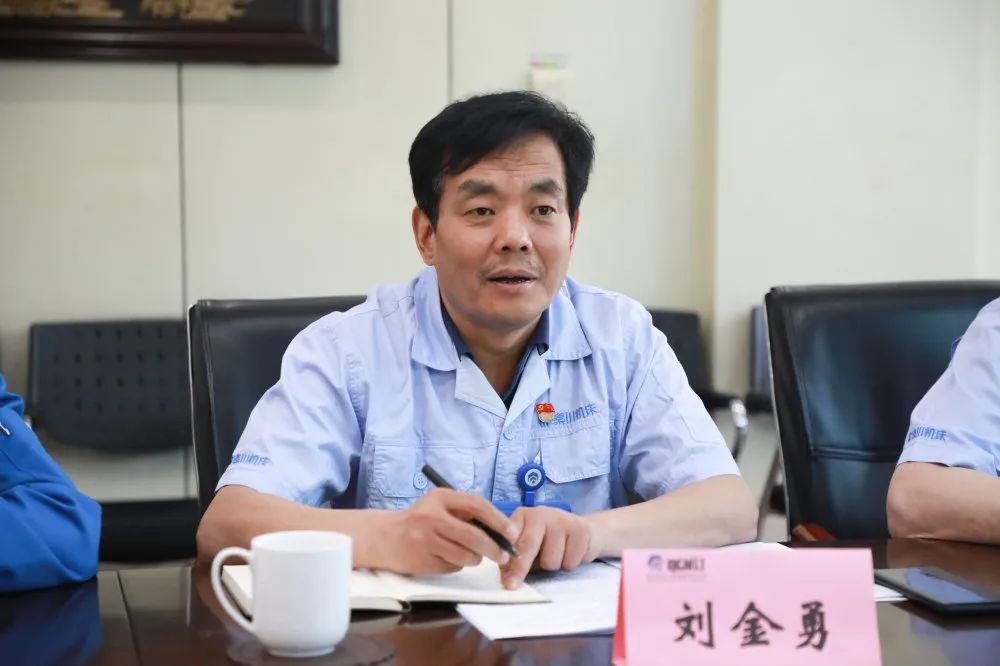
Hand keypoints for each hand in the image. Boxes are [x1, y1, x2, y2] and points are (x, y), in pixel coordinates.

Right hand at [381, 488, 519, 575]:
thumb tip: (502, 530)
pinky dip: (457, 565)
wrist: (385, 536)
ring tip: (469, 555)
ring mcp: (426, 538)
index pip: (477, 505)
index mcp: (441, 497)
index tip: (512, 533)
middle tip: (503, 556)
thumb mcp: (440, 506)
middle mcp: (432, 516)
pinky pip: (453, 566)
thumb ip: (466, 513)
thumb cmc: (420, 521)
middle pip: (474, 536)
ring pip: (466, 555)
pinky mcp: (422, 559)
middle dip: (494, 548)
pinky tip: (445, 557)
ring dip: (475, 559)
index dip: (498, 520)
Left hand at [500, 507, 601, 588]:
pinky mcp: (580, 529)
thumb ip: (513, 560)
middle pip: (528, 544)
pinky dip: (568, 564)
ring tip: (555, 556)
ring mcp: (561, 519)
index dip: (504, 556)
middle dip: (520, 567)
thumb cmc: (547, 541)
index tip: (503, 573)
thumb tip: (505, 578)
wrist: (580, 531)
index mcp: (522, 516)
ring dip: (552, 566)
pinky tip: (569, 553)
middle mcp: (540, 513)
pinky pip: (570, 562)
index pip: (510, 537)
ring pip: (550, 560)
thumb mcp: (527, 547)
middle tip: (513, 585)